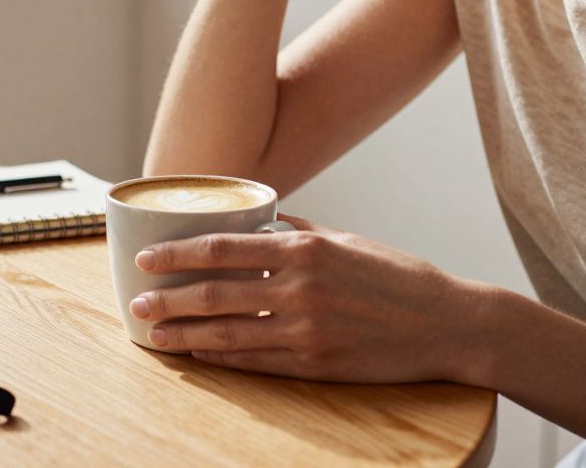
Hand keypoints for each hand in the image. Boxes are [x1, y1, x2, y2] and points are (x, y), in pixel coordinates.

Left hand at [129, 214, 489, 383]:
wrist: (449, 324)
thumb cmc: (399, 277)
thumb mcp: (349, 240)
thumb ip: (302, 232)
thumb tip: (266, 221)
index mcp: (304, 249)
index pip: (223, 248)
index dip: (177, 254)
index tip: (146, 258)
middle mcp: (300, 288)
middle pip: (215, 294)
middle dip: (168, 299)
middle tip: (136, 301)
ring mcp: (307, 330)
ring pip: (227, 335)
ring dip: (183, 336)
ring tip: (153, 333)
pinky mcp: (316, 365)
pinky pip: (255, 363)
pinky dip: (220, 360)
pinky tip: (197, 357)